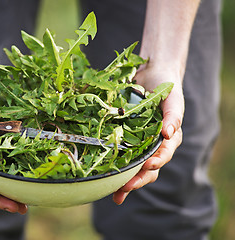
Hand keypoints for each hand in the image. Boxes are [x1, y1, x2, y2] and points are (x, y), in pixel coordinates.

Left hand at [112, 64, 183, 203]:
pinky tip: (104, 177)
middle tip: (123, 190)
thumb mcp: (172, 97)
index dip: (156, 163)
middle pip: (148, 168)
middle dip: (137, 180)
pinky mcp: (125, 138)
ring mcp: (139, 142)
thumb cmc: (165, 85)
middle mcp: (154, 144)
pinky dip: (114, 166)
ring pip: (133, 166)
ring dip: (125, 182)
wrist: (151, 73)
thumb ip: (173, 114)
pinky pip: (120, 154)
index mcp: (168, 138)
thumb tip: (169, 134)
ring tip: (115, 194)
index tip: (147, 166)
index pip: (163, 155)